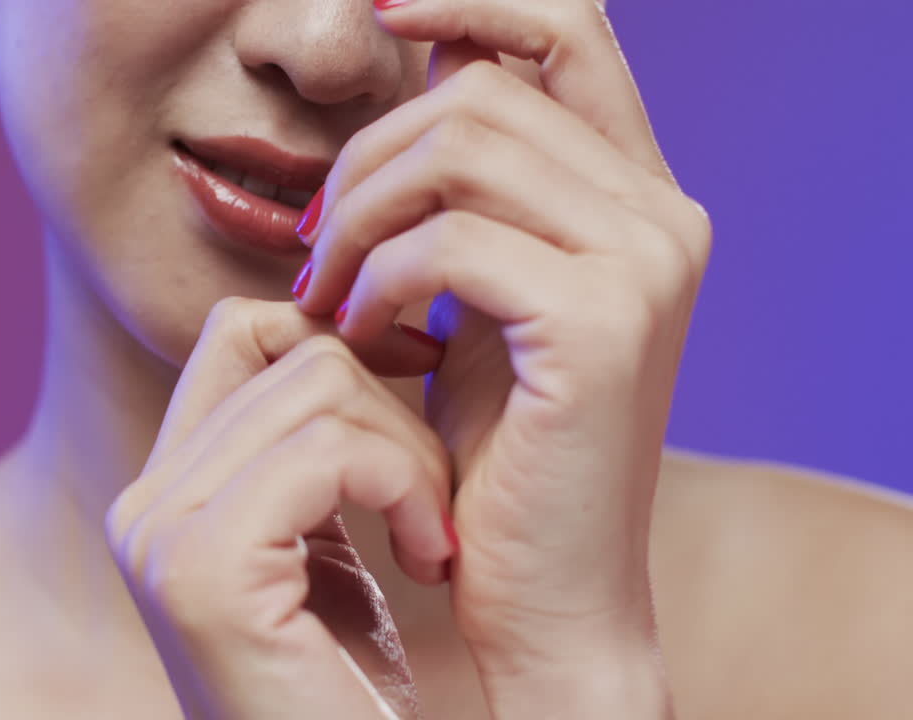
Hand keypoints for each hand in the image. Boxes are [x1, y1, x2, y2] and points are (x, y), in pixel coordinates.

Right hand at [105, 299, 456, 718]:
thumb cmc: (354, 685)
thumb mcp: (323, 546)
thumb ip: (305, 448)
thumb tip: (353, 323)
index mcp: (165, 491)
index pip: (241, 330)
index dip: (336, 333)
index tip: (416, 379)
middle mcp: (143, 504)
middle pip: (289, 347)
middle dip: (393, 406)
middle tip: (432, 498)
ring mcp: (160, 535)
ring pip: (318, 385)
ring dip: (412, 454)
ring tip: (431, 535)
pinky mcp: (204, 572)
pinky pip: (329, 452)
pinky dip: (407, 489)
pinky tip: (430, 557)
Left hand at [292, 0, 709, 715]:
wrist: (536, 588)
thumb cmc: (489, 449)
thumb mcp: (471, 295)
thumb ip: (465, 189)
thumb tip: (420, 62)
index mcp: (634, 196)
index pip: (566, 28)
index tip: (376, 11)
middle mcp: (661, 213)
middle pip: (481, 88)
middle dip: (367, 157)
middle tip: (313, 246)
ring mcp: (644, 262)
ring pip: (457, 147)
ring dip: (358, 217)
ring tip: (324, 295)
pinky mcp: (603, 323)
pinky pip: (447, 240)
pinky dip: (374, 280)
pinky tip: (355, 337)